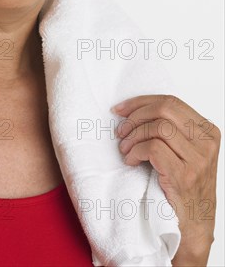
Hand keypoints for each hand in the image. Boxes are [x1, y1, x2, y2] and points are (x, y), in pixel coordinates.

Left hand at [112, 94, 220, 263]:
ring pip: (157, 127)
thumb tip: (133, 109)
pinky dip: (135, 152)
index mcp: (207, 131)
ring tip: (125, 149)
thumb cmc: (183, 186)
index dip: (140, 102)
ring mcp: (198, 159)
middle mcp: (206, 142)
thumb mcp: (182, 151)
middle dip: (135, 117)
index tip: (120, 109)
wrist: (193, 225)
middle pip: (164, 109)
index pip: (171, 102)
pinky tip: (131, 161)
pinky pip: (152, 148)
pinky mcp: (184, 175)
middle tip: (120, 131)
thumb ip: (169, 129)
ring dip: (133, 136)